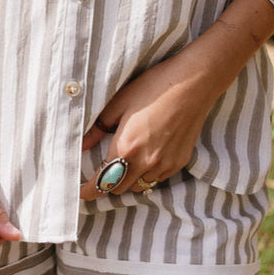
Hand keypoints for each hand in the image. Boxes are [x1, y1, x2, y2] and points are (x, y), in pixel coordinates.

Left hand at [78, 49, 219, 200]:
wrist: (192, 83)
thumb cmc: (154, 87)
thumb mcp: (119, 102)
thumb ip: (98, 127)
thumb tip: (81, 144)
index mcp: (126, 147)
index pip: (101, 183)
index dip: (88, 191)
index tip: (81, 191)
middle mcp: (145, 162)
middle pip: (119, 189)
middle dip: (107, 183)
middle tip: (102, 169)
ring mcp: (164, 164)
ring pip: (139, 186)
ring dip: (129, 180)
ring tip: (126, 163)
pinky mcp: (179, 162)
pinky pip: (158, 179)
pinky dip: (148, 174)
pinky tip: (147, 156)